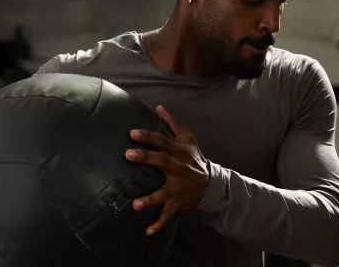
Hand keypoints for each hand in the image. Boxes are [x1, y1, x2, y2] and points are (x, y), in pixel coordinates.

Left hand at [125, 105, 208, 235]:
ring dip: (150, 199)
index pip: (162, 141)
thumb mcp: (187, 138)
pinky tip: (147, 231)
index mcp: (178, 152)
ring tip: (135, 204)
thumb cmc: (194, 158)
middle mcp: (178, 168)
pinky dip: (158, 224)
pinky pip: (168, 214)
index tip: (132, 133)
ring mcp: (178, 187)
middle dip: (145, 158)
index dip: (148, 137)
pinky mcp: (178, 202)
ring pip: (163, 193)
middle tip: (128, 154)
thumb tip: (158, 107)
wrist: (211, 182)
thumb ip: (172, 123)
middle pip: (161, 161)